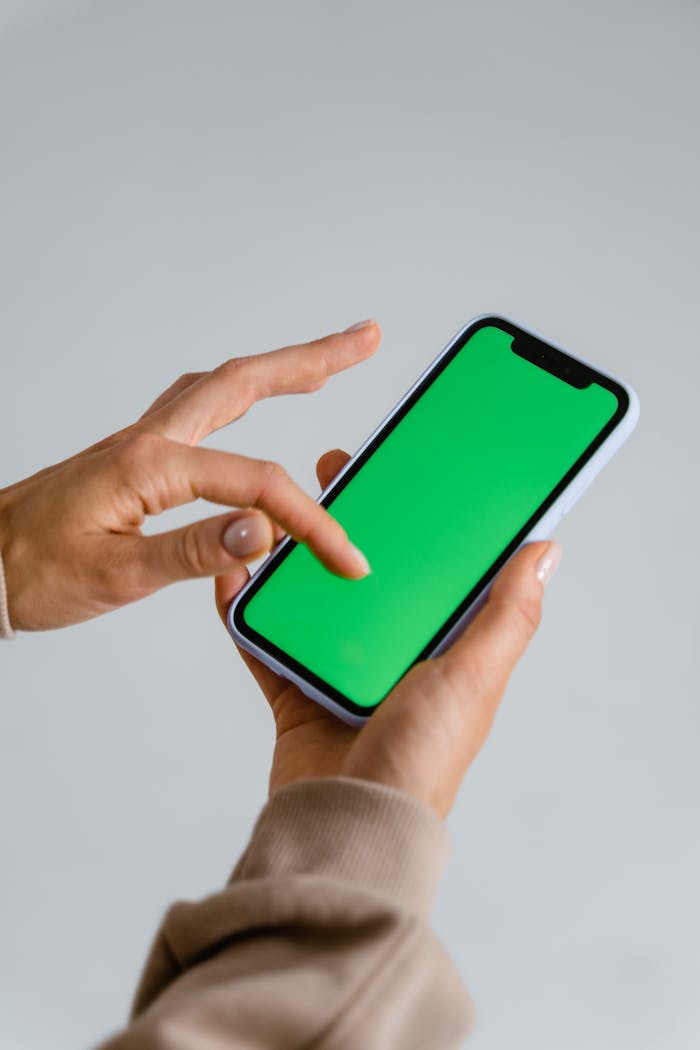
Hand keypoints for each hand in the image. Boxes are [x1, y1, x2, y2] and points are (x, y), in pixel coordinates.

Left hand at [0, 323, 379, 630]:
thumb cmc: (34, 571)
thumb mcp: (115, 574)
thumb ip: (192, 551)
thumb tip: (262, 532)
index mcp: (149, 467)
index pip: (255, 486)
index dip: (311, 523)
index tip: (345, 558)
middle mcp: (149, 440)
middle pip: (244, 382)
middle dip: (312, 360)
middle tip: (366, 340)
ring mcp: (141, 441)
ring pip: (222, 387)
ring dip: (279, 369)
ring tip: (327, 362)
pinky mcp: (136, 455)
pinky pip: (198, 406)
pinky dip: (239, 392)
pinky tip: (251, 399)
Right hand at [216, 449, 561, 818]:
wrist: (352, 824)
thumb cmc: (423, 759)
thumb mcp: (474, 675)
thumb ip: (508, 614)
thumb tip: (546, 550)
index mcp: (442, 645)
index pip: (435, 566)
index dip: (423, 518)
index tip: (406, 471)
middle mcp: (393, 653)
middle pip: (368, 572)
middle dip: (351, 521)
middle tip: (333, 473)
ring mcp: (341, 670)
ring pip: (314, 598)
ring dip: (296, 557)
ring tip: (279, 512)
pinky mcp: (296, 691)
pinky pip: (265, 642)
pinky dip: (248, 610)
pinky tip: (234, 573)